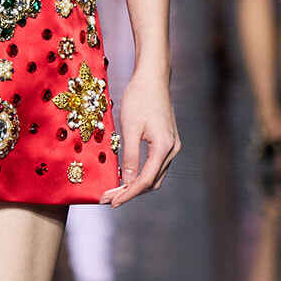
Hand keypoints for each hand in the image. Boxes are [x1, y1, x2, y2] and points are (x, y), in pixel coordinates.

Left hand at [101, 67, 179, 205]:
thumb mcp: (130, 128)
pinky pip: (155, 165)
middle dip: (130, 192)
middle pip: (151, 182)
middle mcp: (172, 150)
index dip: (127, 194)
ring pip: (154, 176)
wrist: (152, 78)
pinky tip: (126, 174)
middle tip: (108, 197)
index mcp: (164, 148)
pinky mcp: (168, 142)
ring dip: (135, 185)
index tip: (111, 202)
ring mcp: (172, 146)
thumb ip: (130, 156)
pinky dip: (141, 173)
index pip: (144, 180)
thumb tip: (127, 181)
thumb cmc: (140, 98)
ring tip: (114, 189)